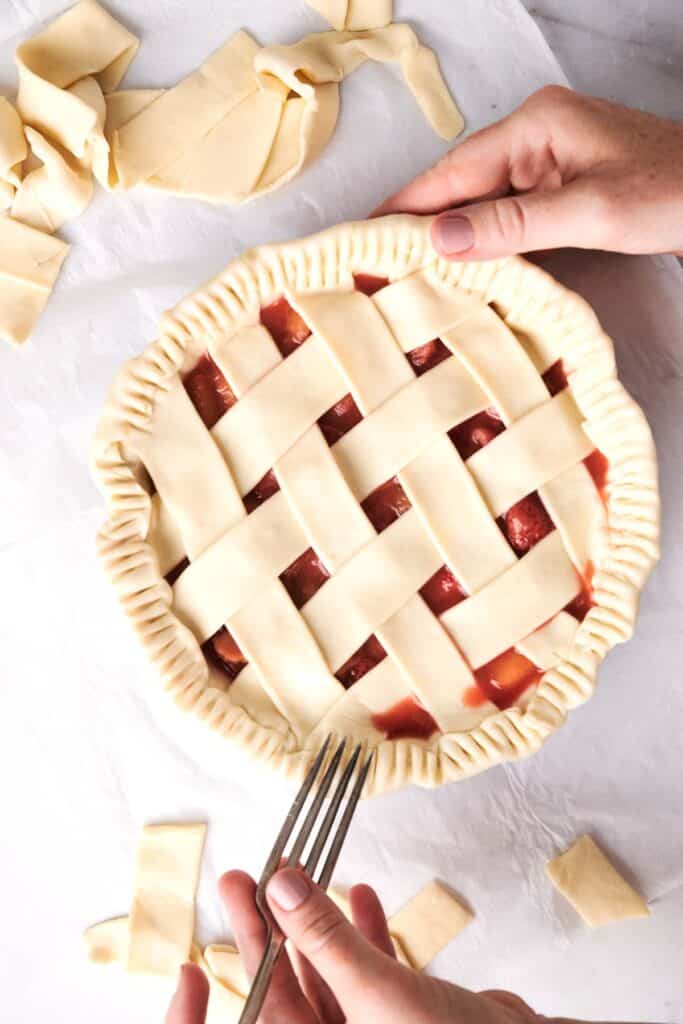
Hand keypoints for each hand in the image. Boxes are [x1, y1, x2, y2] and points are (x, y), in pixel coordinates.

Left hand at [166, 868, 542, 1022]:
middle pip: (287, 983)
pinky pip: (371, 970)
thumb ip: (326, 937)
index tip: (226, 908)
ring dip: (317, 922)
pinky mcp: (405, 1014)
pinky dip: (365, 932)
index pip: (262, 1006)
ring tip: (298, 870)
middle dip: (271, 926)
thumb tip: (279, 884)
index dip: (239, 953)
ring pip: (329, 971)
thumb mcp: (377, 991)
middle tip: (248, 875)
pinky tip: (361, 893)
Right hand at [375, 85, 682, 259]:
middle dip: (421, 224)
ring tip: (405, 273)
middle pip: (460, 186)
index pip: (452, 171)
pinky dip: (484, 242)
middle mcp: (535, 136)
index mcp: (536, 125)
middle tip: (375, 265)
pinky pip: (508, 215)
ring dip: (451, 238)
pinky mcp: (561, 187)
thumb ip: (512, 225)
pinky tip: (462, 269)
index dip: (404, 205)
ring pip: (482, 203)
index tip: (360, 234)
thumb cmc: (672, 194)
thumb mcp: (588, 212)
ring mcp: (548, 161)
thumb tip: (440, 239)